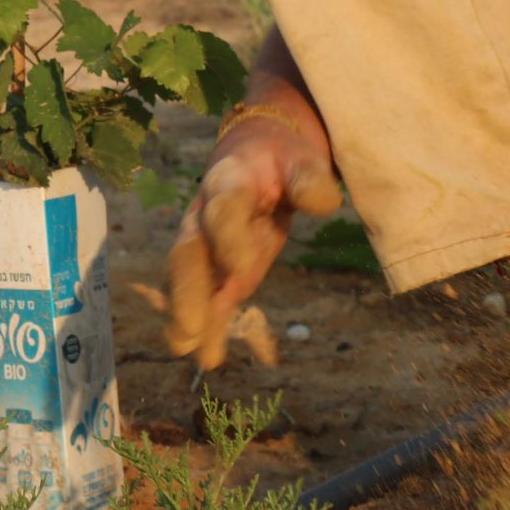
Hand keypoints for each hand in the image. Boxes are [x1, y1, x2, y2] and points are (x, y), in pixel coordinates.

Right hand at [164, 72, 343, 370]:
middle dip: (187, 290)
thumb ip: (309, 180)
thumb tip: (323, 203)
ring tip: (186, 348)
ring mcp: (207, 242)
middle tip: (189, 328)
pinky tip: (207, 358)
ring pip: (188, 278)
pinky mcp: (218, 266)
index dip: (229, 240)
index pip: (224, 210)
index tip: (241, 274)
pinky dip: (206, 326)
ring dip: (185, 313)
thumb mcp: (301, 158)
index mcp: (229, 180)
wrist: (258, 152)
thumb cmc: (283, 157)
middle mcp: (206, 214)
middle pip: (189, 250)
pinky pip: (208, 295)